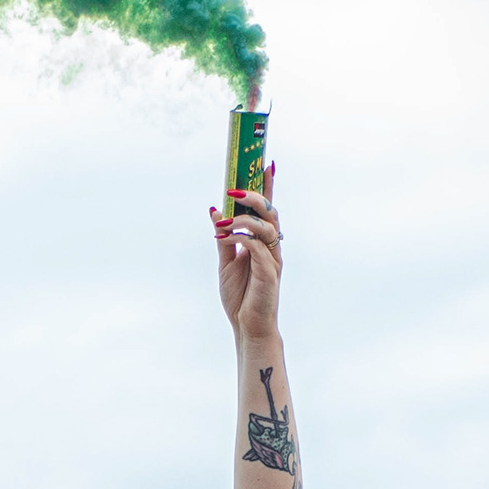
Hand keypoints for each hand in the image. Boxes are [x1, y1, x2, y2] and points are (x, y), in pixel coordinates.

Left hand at [211, 186, 281, 342]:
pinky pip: (257, 247)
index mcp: (263, 243)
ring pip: (266, 226)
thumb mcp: (226, 262)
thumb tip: (215, 209)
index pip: (267, 208)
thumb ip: (224, 236)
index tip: (266, 161)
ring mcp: (273, 259)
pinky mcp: (270, 273)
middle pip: (270, 212)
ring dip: (243, 219)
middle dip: (254, 195)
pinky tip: (223, 238)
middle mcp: (272, 247)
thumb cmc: (240, 297)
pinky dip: (240, 239)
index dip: (268, 185)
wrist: (247, 327)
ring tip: (222, 223)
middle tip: (233, 189)